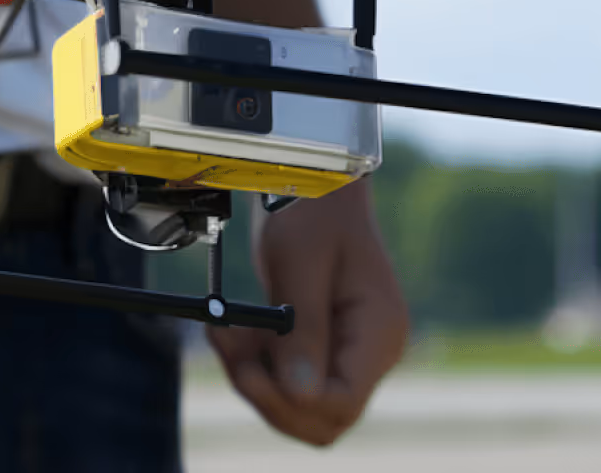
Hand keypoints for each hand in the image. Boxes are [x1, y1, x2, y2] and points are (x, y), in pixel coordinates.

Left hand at [209, 180, 408, 445]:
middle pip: (322, 416)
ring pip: (298, 403)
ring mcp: (347, 350)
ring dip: (253, 377)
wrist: (312, 184)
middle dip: (268, 394)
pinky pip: (285, 378)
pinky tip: (229, 330)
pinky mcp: (321, 345)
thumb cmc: (312, 210)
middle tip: (229, 348)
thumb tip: (301, 395)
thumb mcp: (300, 262)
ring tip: (222, 331)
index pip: (343, 402)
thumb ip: (303, 330)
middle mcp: (370, 350)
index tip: (247, 368)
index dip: (293, 400)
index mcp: (378, 332)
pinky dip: (253, 363)